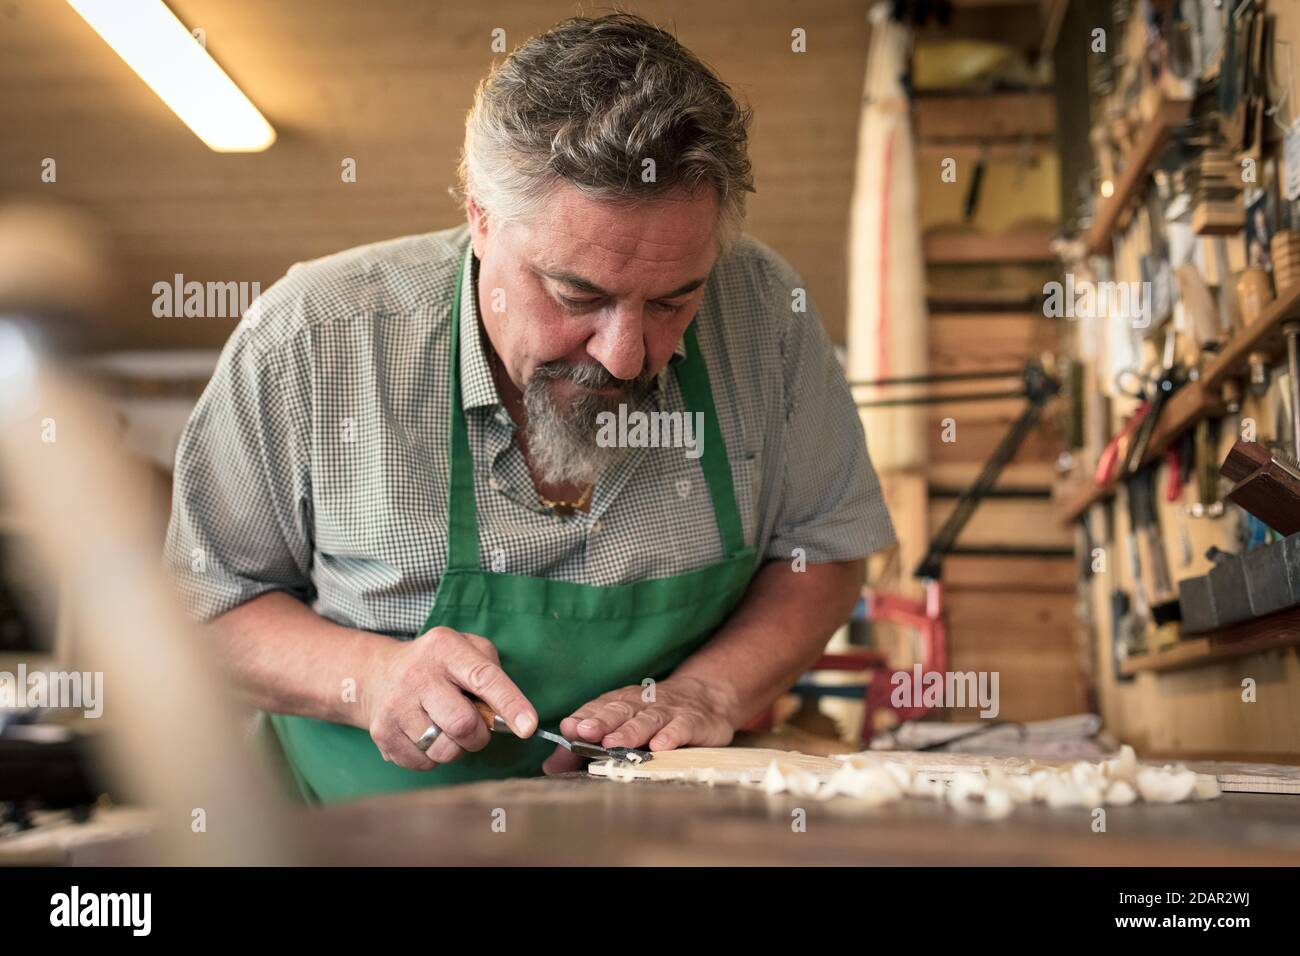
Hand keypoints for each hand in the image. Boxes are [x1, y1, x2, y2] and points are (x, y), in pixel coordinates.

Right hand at [361, 626, 536, 770]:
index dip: (510, 704)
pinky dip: (434, 757)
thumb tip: (510, 715)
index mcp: (444, 648)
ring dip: (457, 748)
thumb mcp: (465, 649)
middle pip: (463, 724)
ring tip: (448, 729)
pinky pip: (424, 763)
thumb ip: (492, 674)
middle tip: (476, 728)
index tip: (528, 727)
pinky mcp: (382, 734)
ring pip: (445, 749)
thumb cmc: (436, 665)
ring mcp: (396, 706)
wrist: (376, 673)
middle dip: (479, 735)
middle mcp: (417, 674)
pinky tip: (426, 735)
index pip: (484, 678)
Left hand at [541, 676, 736, 774]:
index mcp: (622, 703)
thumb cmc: (655, 715)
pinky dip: (671, 736)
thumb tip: (550, 764)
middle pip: (620, 711)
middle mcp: (643, 703)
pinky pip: (681, 727)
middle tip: (585, 732)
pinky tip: (660, 746)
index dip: (584, 716)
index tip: (568, 728)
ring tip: (614, 743)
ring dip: (630, 731)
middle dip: (601, 722)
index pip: (600, 707)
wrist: (707, 695)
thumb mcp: (622, 724)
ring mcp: (668, 711)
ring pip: (647, 719)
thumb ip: (585, 746)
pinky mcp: (693, 721)